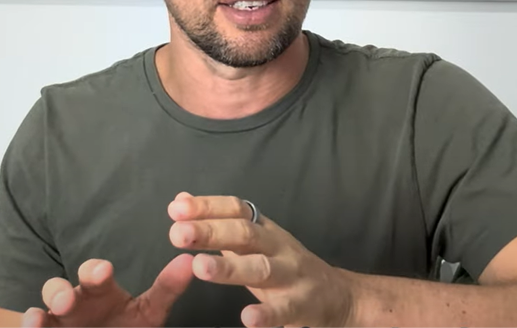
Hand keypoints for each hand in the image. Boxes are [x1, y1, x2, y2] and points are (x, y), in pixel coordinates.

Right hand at [20, 253, 194, 327]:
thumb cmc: (125, 326)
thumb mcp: (149, 312)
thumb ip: (167, 289)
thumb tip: (190, 261)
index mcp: (99, 292)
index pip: (94, 275)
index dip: (96, 271)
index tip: (105, 271)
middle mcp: (73, 303)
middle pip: (61, 290)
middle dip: (60, 292)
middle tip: (65, 300)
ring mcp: (56, 321)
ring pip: (42, 311)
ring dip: (42, 312)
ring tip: (41, 317)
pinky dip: (30, 325)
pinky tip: (31, 324)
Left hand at [167, 192, 355, 327]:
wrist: (339, 297)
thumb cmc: (286, 267)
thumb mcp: (254, 242)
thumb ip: (218, 224)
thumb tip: (180, 200)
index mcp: (265, 230)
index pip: (237, 209)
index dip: (208, 207)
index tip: (176, 209)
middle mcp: (278, 247)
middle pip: (246, 234)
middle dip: (212, 232)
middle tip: (179, 234)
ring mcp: (292, 276)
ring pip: (262, 269)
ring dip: (231, 268)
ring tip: (201, 267)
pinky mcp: (302, 306)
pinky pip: (284, 310)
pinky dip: (267, 314)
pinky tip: (248, 318)